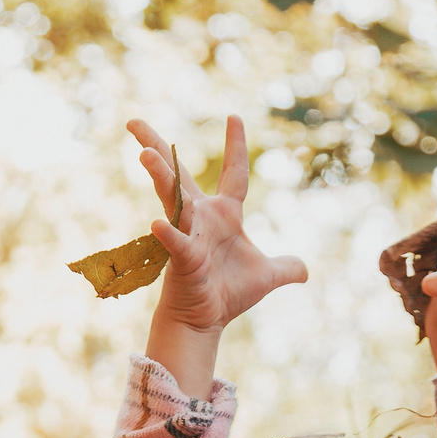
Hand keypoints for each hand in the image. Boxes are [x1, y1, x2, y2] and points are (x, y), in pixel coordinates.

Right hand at [133, 116, 306, 335]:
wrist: (205, 320)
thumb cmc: (228, 294)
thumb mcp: (267, 276)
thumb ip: (286, 268)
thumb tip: (304, 271)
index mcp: (225, 214)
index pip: (234, 173)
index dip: (236, 146)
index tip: (234, 117)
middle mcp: (202, 217)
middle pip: (180, 174)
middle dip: (157, 146)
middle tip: (132, 122)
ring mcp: (189, 234)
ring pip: (174, 199)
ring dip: (161, 176)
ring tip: (145, 153)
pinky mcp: (183, 257)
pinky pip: (175, 241)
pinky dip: (169, 234)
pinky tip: (159, 223)